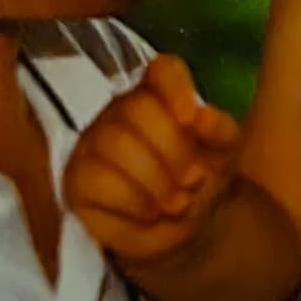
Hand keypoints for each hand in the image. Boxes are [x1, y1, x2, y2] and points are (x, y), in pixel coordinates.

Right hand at [63, 54, 241, 265]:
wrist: (181, 230)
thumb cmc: (199, 179)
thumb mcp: (223, 155)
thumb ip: (218, 129)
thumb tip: (200, 115)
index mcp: (161, 94)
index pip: (162, 70)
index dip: (176, 88)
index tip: (192, 118)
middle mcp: (122, 109)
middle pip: (138, 108)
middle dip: (173, 149)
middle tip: (194, 180)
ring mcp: (94, 141)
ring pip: (115, 142)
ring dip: (155, 179)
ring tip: (177, 203)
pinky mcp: (77, 178)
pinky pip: (97, 178)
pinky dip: (132, 200)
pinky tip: (150, 213)